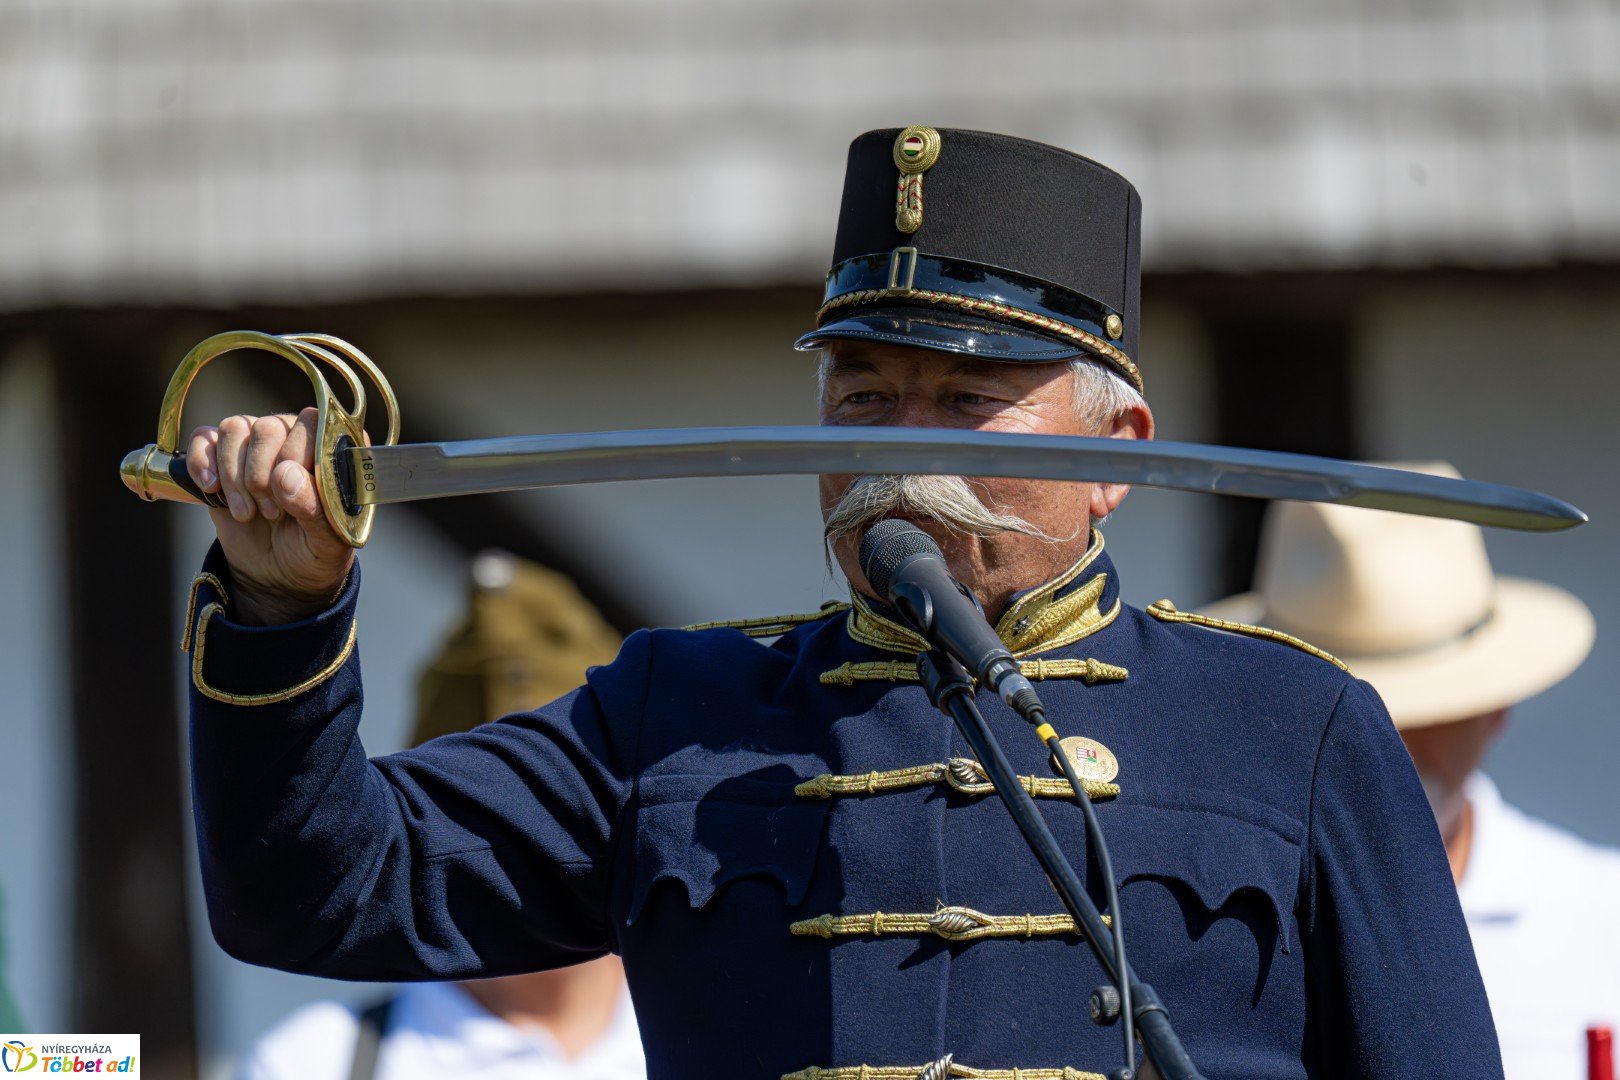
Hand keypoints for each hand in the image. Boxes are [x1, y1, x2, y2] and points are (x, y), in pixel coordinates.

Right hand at [186, 408, 355, 624]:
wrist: (278, 576)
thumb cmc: (314, 551)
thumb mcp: (326, 540)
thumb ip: (314, 507)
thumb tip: (286, 474)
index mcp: (333, 451)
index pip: (312, 424)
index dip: (296, 458)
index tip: (293, 498)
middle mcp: (297, 437)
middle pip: (268, 427)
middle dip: (262, 476)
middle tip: (272, 513)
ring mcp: (258, 445)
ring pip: (234, 429)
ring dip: (234, 476)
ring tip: (247, 513)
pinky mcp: (223, 459)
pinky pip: (203, 437)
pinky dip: (202, 463)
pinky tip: (213, 490)